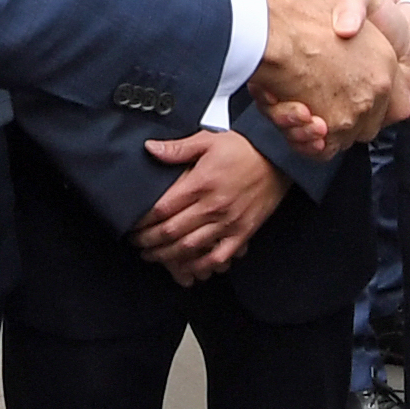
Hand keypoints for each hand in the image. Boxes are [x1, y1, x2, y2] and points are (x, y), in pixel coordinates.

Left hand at [134, 129, 289, 282]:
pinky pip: (218, 256)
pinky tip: (188, 267)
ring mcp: (227, 222)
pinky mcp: (242, 232)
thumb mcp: (208, 140)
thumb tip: (150, 148)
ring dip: (167, 255)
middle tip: (137, 244)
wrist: (277, 158)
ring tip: (153, 256)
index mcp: (200, 183)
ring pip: (189, 247)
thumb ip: (177, 149)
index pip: (162, 208)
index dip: (142, 221)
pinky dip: (200, 265)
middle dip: (149, 241)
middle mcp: (212, 206)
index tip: (132, 225)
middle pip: (171, 231)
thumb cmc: (243, 149)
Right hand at [248, 0, 408, 154]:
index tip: (347, 87)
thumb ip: (344, 8)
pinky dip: (307, 141)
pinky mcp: (330, 130)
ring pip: (344, 136)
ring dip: (320, 127)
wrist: (272, 31)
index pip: (393, 94)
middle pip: (370, 119)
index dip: (368, 92)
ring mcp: (355, 112)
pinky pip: (323, 150)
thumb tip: (338, 13)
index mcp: (384, 59)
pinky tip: (294, 117)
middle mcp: (376, 89)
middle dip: (345, 114)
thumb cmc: (297, 12)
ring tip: (296, 106)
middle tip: (317, 99)